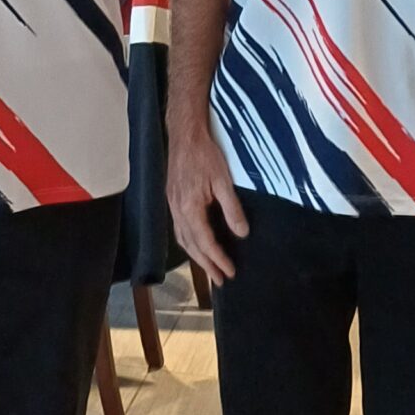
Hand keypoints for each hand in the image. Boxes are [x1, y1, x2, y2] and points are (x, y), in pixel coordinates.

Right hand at [167, 121, 248, 285]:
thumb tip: (242, 233)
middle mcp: (177, 210)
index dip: (218, 259)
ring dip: (196, 256)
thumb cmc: (205, 154)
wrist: (184, 134)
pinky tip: (196, 243)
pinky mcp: (172, 199)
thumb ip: (232, 209)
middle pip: (191, 246)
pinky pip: (179, 228)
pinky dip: (188, 242)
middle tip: (221, 280)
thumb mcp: (223, 181)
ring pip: (183, 239)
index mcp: (189, 208)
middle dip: (207, 264)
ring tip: (210, 267)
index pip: (205, 242)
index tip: (230, 272)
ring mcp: (172, 205)